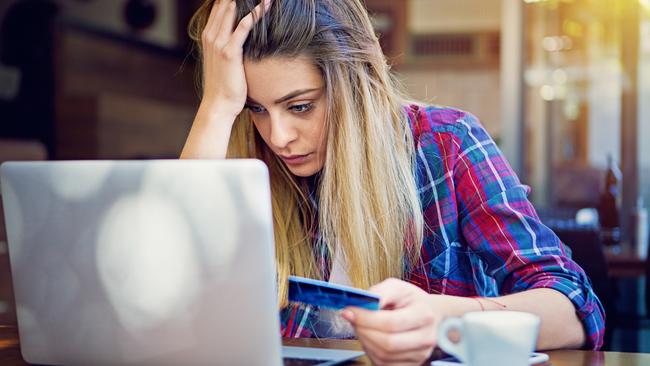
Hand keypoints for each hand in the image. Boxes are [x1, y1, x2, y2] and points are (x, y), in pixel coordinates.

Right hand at [200, 0, 270, 117]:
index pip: (218, 6)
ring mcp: (218, 42)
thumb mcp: (221, 60)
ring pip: (232, 9)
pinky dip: (256, 13)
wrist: (219, 104)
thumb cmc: (224, 85)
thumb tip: (240, 39)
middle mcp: (211, 35)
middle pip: (224, 3)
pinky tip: (266, 4)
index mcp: (208, 35)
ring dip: (248, 0)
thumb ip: (227, 45)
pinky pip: (244, 26)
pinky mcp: (230, 51)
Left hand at [342, 278, 448, 365]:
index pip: (391, 323)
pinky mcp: (412, 364)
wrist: (429, 314)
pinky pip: (385, 364)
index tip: (350, 311)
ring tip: (363, 327)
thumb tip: (361, 303)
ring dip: (365, 341)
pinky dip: (372, 352)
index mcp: (423, 314)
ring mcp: (420, 354)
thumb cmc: (412, 301)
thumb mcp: (398, 287)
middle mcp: (425, 337)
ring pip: (384, 356)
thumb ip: (380, 292)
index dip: (366, 319)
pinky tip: (371, 339)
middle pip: (387, 343)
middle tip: (353, 319)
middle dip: (363, 331)